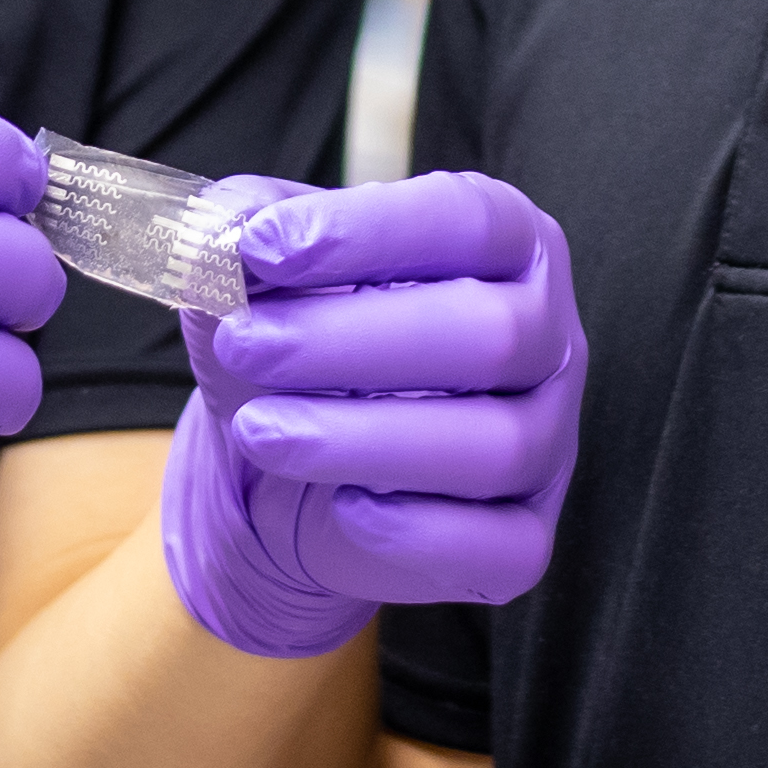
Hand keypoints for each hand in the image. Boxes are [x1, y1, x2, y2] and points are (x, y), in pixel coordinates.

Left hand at [158, 173, 582, 661]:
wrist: (285, 470)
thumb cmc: (297, 339)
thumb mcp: (258, 269)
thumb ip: (238, 229)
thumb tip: (219, 230)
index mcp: (506, 245)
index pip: (468, 221)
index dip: (367, 231)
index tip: (261, 248)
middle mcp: (545, 336)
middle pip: (490, 334)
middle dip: (351, 341)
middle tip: (245, 345)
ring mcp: (549, 441)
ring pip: (495, 445)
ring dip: (361, 437)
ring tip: (259, 430)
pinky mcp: (524, 535)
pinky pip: (501, 546)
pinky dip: (413, 530)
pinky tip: (340, 507)